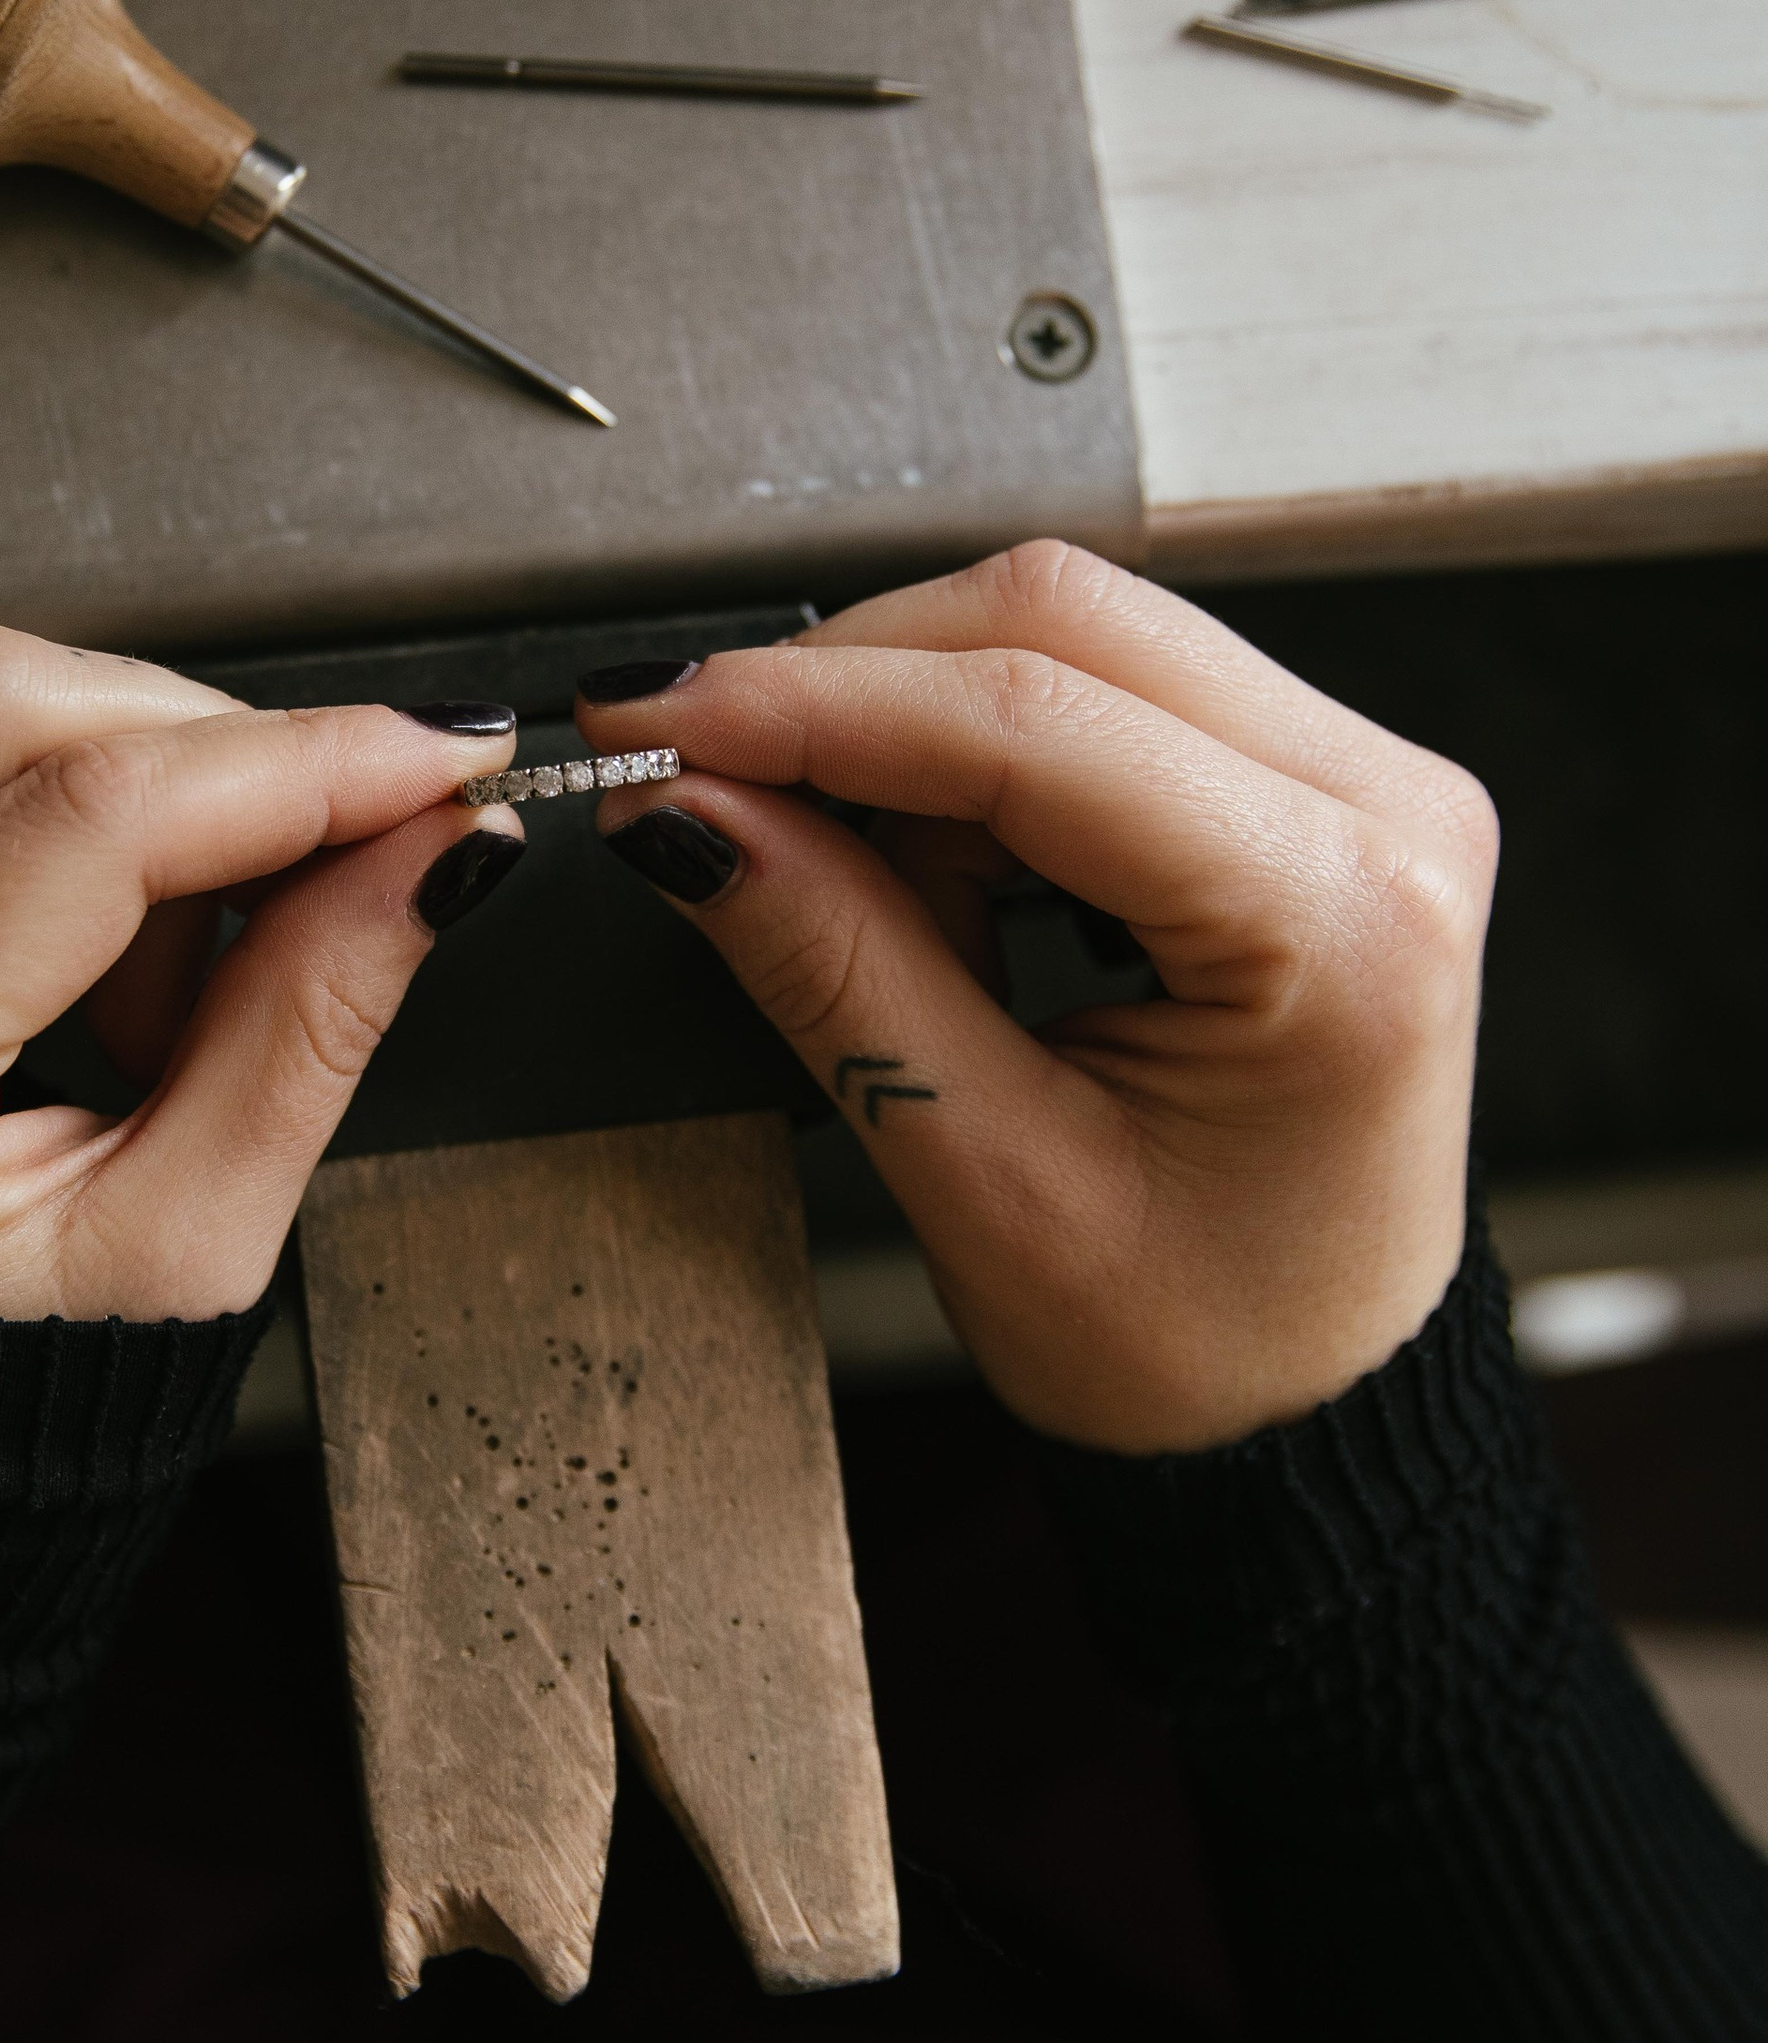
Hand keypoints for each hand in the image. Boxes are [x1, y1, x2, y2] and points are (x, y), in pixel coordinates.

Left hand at [0, 625, 521, 1323]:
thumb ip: (311, 1019)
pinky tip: (100, 949)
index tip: (441, 758)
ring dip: (119, 774)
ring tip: (182, 969)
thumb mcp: (189, 1246)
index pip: (83, 823)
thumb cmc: (0, 1417)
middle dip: (204, 747)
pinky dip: (39, 808)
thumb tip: (435, 848)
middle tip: (336, 852)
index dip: (295, 764)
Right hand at [580, 544, 1495, 1451]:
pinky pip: (1113, 691)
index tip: (652, 720)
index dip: (811, 703)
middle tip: (698, 775)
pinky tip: (942, 881)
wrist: (1310, 1419)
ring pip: (1078, 637)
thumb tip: (691, 810)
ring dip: (912, 727)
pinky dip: (979, 758)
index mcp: (1344, 921)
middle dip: (850, 686)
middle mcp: (1390, 811)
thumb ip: (837, 964)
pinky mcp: (1316, 784)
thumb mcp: (989, 1180)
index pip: (1032, 719)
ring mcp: (1367, 781)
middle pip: (1064, 623)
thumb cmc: (1202, 1345)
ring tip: (860, 895)